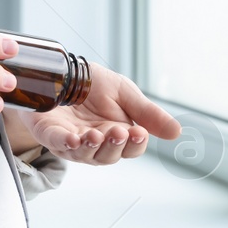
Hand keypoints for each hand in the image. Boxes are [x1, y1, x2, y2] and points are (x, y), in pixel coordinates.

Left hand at [18, 62, 180, 165]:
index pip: (131, 148)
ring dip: (92, 147)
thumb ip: (148, 114)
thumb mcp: (126, 94)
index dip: (135, 143)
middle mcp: (96, 142)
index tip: (139, 132)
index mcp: (117, 134)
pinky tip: (73, 139)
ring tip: (96, 135)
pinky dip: (65, 143)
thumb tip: (177, 132)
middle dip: (114, 145)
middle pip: (109, 155)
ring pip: (85, 154)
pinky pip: (57, 143)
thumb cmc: (94, 86)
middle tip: (118, 132)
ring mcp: (72, 140)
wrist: (65, 71)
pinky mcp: (50, 133)